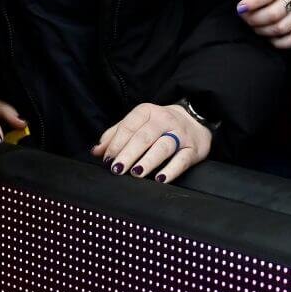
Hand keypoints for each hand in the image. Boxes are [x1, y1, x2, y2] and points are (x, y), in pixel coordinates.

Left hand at [91, 102, 211, 183]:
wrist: (194, 120)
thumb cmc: (159, 125)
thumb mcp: (137, 123)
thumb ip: (115, 135)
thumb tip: (96, 151)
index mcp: (146, 112)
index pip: (128, 127)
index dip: (116, 144)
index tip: (107, 159)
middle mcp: (163, 120)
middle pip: (143, 137)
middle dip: (128, 154)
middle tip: (117, 169)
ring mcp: (180, 134)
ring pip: (162, 147)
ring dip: (148, 161)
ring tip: (136, 173)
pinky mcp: (193, 149)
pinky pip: (181, 160)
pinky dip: (171, 170)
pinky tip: (160, 179)